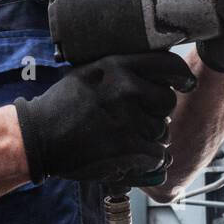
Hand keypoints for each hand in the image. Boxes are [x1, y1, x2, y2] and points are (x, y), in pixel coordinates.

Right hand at [14, 51, 195, 184]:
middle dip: (158, 113)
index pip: (167, 63)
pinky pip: (157, 154)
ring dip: (151, 138)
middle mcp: (125, 88)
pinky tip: (134, 157)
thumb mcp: (89, 72)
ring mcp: (127, 118)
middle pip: (168, 101)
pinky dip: (150, 160)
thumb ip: (121, 69)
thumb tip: (158, 71)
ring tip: (128, 139)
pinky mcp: (127, 147)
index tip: (185, 84)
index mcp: (116, 65)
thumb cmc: (63, 105)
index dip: (181, 75)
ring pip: (162, 131)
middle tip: (139, 120)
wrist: (38, 138)